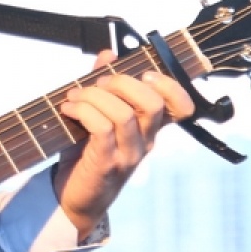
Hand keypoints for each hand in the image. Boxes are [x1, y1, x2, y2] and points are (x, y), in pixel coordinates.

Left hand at [53, 50, 195, 238]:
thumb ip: (104, 84)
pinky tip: (68, 109)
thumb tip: (109, 54)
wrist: (73, 198)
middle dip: (122, 82)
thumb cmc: (86, 153)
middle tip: (98, 83)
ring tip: (75, 97)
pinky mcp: (106, 164)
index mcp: (149, 129)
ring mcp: (128, 155)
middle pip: (153, 104)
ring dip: (94, 96)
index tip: (145, 74)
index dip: (171, 86)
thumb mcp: (97, 115)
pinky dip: (83, 111)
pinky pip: (102, 129)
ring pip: (124, 114)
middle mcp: (145, 142)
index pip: (182, 108)